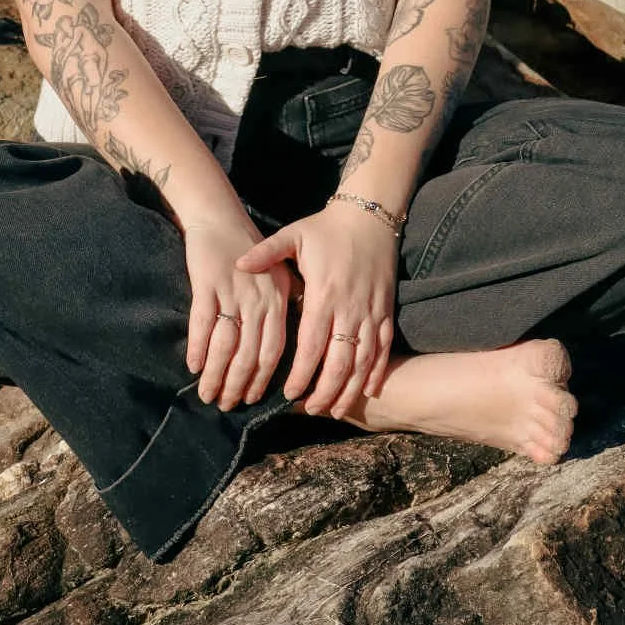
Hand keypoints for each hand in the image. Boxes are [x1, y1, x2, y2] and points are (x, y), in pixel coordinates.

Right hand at [182, 214, 293, 412]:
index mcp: (277, 300)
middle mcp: (257, 299)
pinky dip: (198, 348)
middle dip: (238, 385)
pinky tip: (193, 366)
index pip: (274, 350)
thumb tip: (291, 347)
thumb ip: (284, 305)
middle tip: (226, 405)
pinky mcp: (206, 283)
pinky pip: (203, 324)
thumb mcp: (277, 274)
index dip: (262, 379)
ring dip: (217, 375)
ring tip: (208, 394)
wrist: (220, 216)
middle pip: (249, 354)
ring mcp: (232, 292)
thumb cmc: (248, 249)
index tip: (252, 400)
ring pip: (226, 345)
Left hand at [235, 202, 396, 417]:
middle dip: (325, 391)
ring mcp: (371, 312)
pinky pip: (384, 349)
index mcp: (324, 293)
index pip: (311, 344)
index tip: (289, 394)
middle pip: (339, 361)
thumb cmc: (327, 228)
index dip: (302, 373)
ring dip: (350, 389)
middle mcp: (350, 308)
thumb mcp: (294, 235)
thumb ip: (267, 253)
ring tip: (333, 409)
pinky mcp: (386, 311)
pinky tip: (367, 392)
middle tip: (311, 409)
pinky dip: (376, 373)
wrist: (370, 215)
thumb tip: (238, 264)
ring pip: (363, 361)